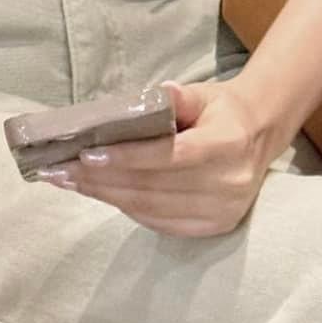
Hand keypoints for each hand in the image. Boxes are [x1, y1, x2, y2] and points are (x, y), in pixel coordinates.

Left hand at [40, 77, 289, 236]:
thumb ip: (176, 97)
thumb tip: (145, 99)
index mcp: (228, 144)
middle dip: (102, 179)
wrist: (260, 135)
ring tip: (71, 182)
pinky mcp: (214, 228)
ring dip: (106, 196)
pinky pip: (160, 222)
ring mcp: (223, 211)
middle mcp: (229, 184)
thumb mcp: (202, 94)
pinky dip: (126, 208)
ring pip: (151, 208)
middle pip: (154, 186)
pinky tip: (102, 194)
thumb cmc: (221, 111)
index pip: (170, 156)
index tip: (86, 155)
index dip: (126, 158)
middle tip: (61, 169)